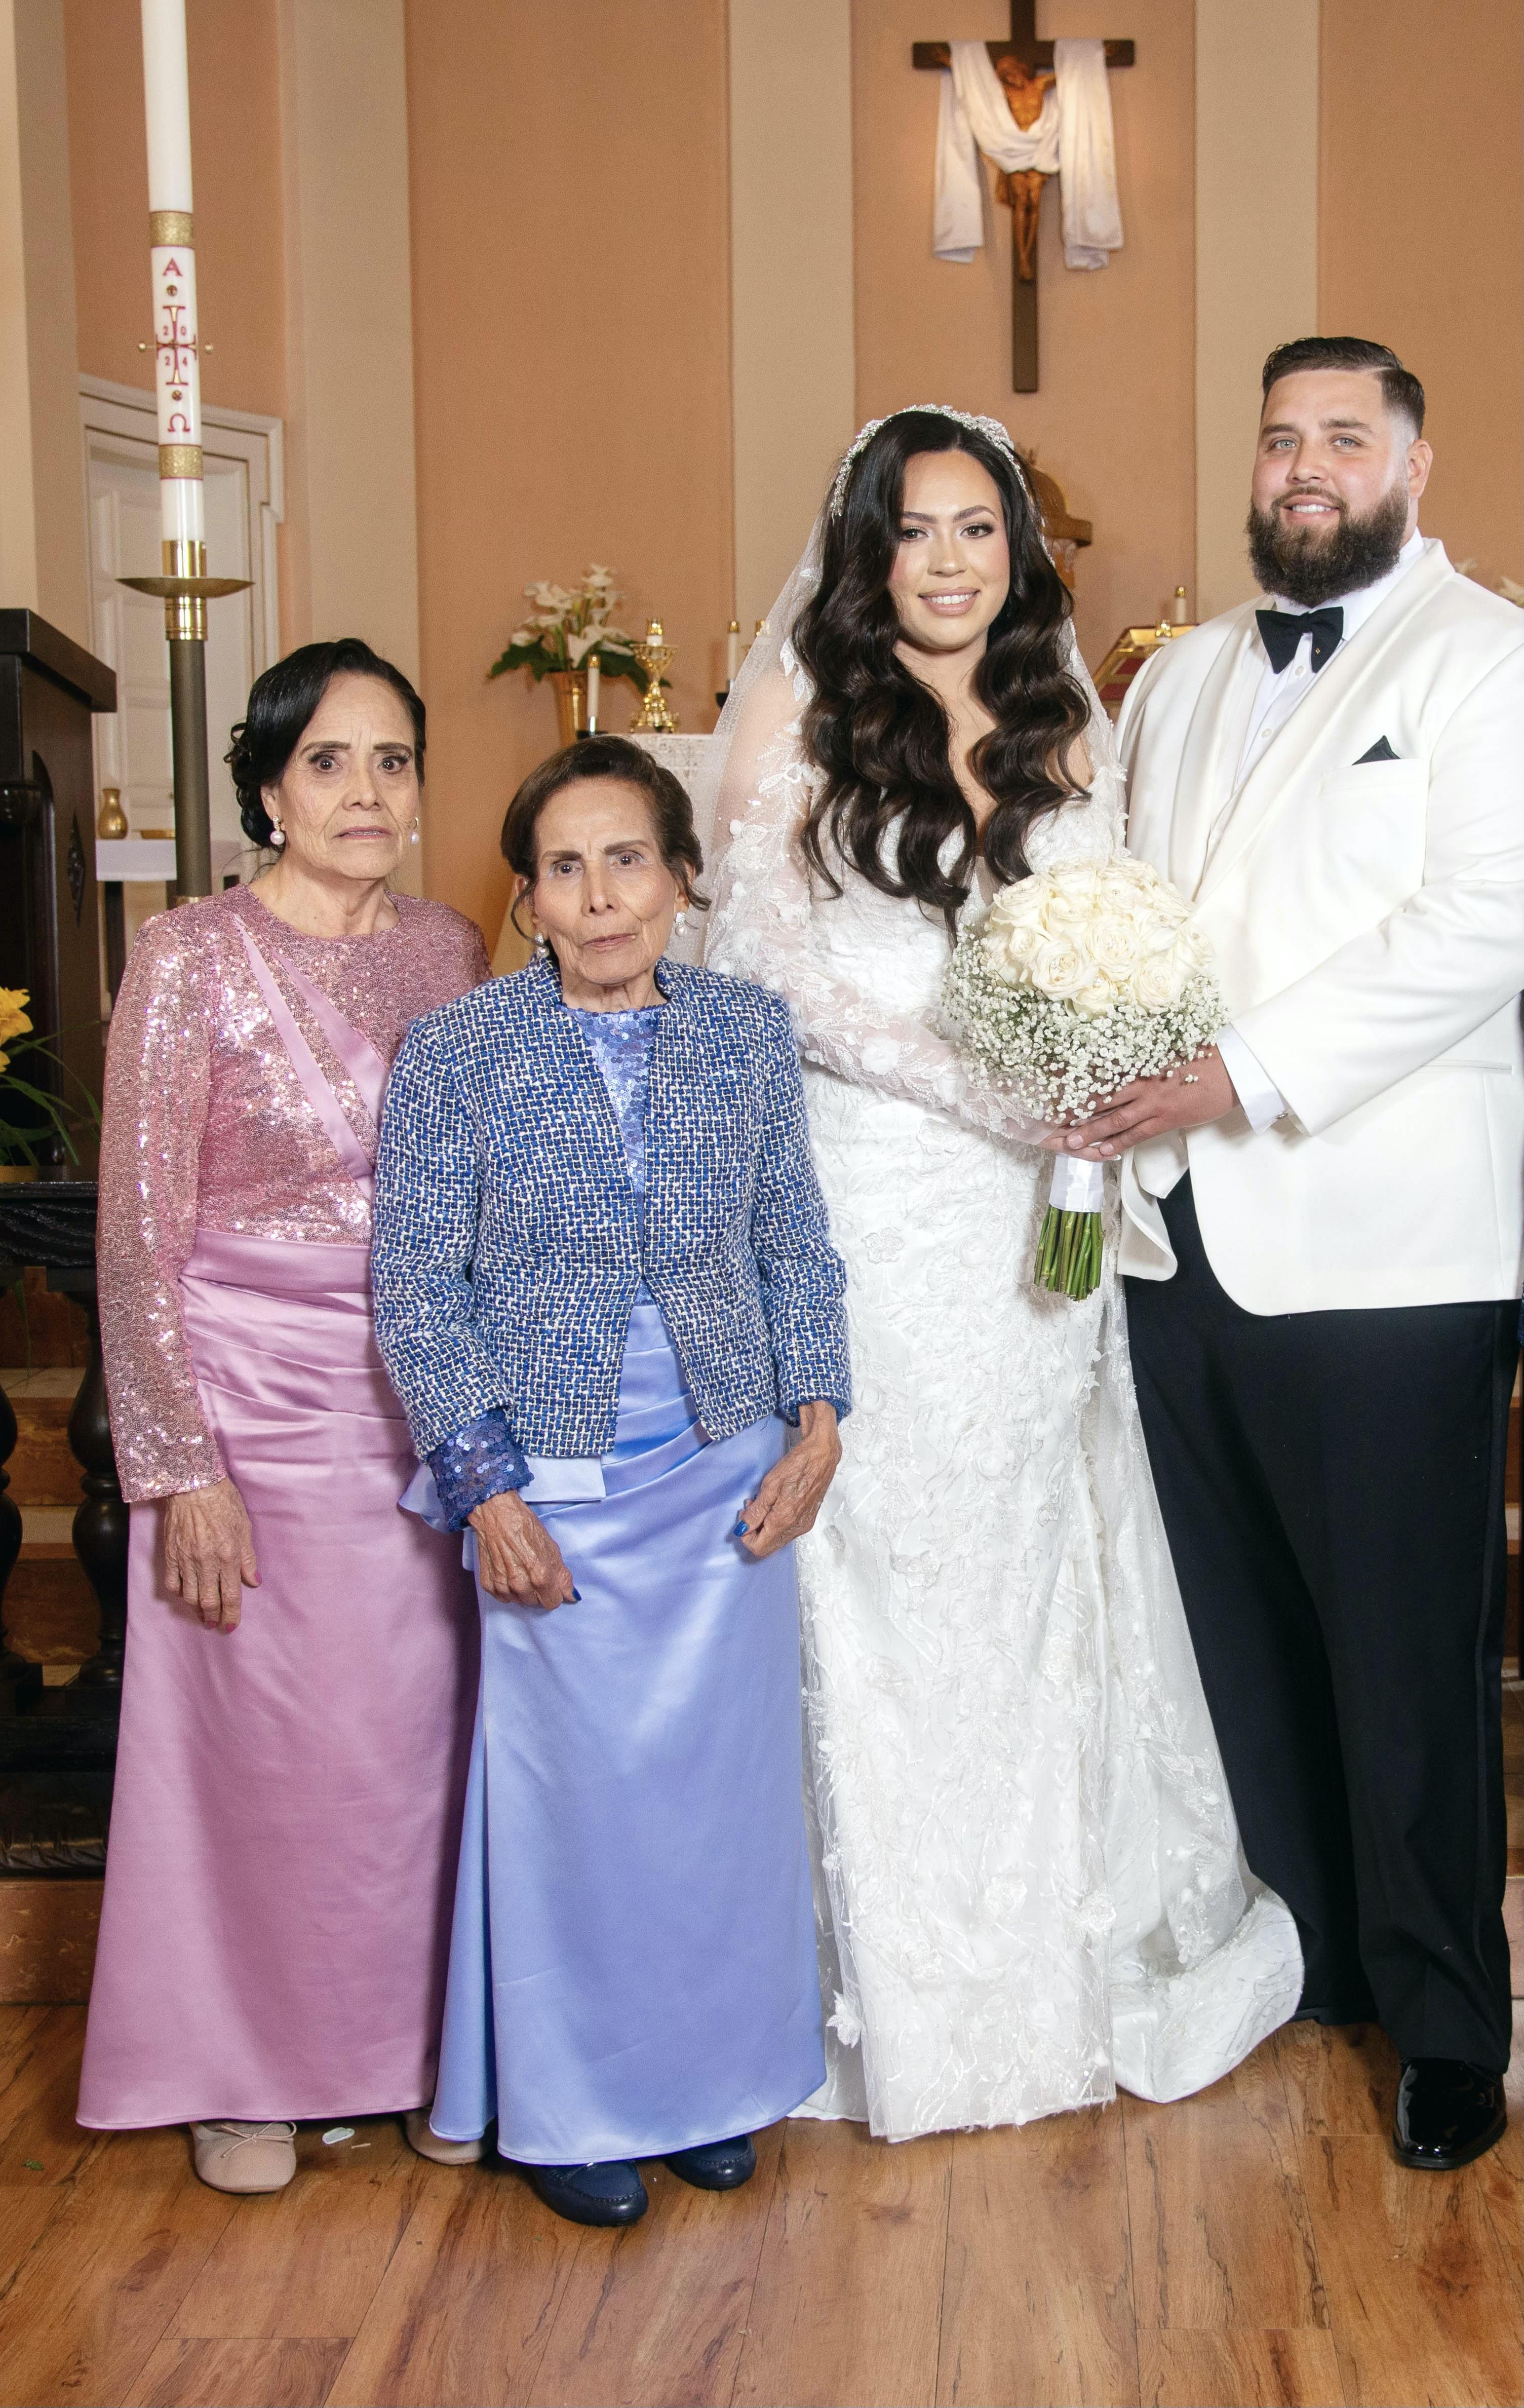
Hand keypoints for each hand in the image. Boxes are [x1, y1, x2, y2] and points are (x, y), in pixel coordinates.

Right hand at [163, 1477, 258, 1631]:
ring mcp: (186, 1558)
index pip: (231, 1595)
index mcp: (228, 1555)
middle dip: (214, 1617)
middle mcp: (206, 1561)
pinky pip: (172, 1582)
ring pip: (189, 1596)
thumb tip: (253, 1582)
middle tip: (216, 1624)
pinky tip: (185, 1594)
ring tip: (202, 1614)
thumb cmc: (223, 1501)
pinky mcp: (170, 1553)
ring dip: (197, 1609)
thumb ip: (248, 1558)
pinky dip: (179, 1592)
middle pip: (209, 1601)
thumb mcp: (244, 1527)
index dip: (232, 1614)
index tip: (231, 1626)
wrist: (193, 1484)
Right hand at [469, 1488, 575, 1608]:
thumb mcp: (552, 1548)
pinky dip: (507, 1589)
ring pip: (519, 1601)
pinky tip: (508, 1573)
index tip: (551, 1584)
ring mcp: (502, 1585)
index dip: (554, 1593)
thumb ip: (562, 1576)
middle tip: (534, 1573)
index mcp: (540, 1576)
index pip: (552, 1602)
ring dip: (522, 1591)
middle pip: (535, 1603)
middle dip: (538, 1592)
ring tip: (520, 1571)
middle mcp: (520, 1584)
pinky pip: (502, 1597)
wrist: (497, 1514)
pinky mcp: (488, 1583)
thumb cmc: (524, 1527)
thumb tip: (571, 1595)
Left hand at [737, 1401, 841, 1559]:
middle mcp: (795, 1529)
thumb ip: (756, 1512)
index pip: (758, 1547)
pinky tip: (775, 1505)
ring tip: (763, 1503)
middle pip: (767, 1547)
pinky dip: (775, 1524)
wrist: (821, 1457)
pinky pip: (786, 1532)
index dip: (746, 1535)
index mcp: (784, 1521)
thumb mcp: (769, 1486)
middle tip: (751, 1509)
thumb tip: (742, 1529)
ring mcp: (803, 1526)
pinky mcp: (808, 1521)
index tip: (744, 1516)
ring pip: (776, 1540)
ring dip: (764, 1527)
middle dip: (754, 1531)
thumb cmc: (797, 1466)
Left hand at [1039, 1045, 1237, 1161]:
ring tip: (1070, 1141)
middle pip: (1101, 1097)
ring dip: (1091, 1131)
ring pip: (1115, 1119)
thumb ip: (1146, 1056)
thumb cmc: (1204, 1058)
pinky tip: (1103, 1151)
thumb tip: (1126, 1055)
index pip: (1103, 1073)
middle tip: (1053, 1119)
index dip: (1080, 1080)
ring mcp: (1154, 1103)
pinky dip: (1119, 1143)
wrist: (1233, 1071)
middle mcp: (1142, 1082)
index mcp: (1141, 1063)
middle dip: (1076, 1109)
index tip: (1057, 1085)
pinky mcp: (1167, 1119)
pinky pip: (1137, 1134)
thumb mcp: (1171, 1049)